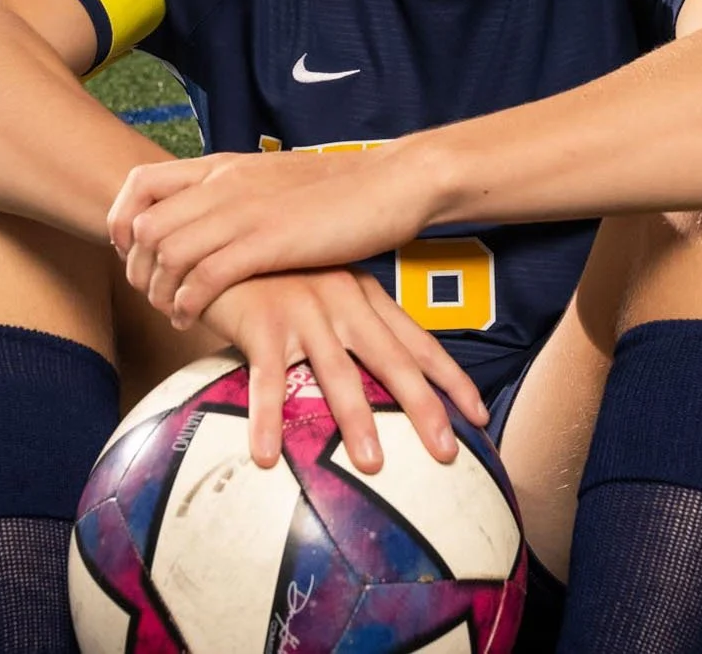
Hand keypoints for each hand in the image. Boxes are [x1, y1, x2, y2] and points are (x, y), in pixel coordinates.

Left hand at [109, 145, 440, 327]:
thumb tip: (216, 218)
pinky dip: (187, 303)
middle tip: (151, 295)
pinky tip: (192, 319)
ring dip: (158, 292)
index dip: (122, 222)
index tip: (134, 254)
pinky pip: (203, 276)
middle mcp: (224, 184)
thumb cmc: (341, 189)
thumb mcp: (276, 181)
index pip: (140, 184)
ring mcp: (244, 211)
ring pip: (166, 253)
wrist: (392, 182)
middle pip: (143, 226)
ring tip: (172, 313)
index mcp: (225, 166)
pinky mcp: (268, 242)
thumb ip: (240, 193)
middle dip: (136, 269)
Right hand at [195, 267, 488, 473]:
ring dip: (357, 421)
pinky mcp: (262, 322)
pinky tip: (267, 457)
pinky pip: (266, 379)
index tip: (480, 415)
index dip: (452, 380)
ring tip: (373, 465)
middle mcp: (344, 301)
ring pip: (338, 373)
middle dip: (424, 408)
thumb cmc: (275, 273)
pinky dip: (267, 419)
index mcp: (365, 296)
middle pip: (394, 360)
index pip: (420, 343)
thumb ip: (351, 326)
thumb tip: (378, 380)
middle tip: (447, 453)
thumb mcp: (324, 289)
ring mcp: (304, 309)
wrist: (221, 236)